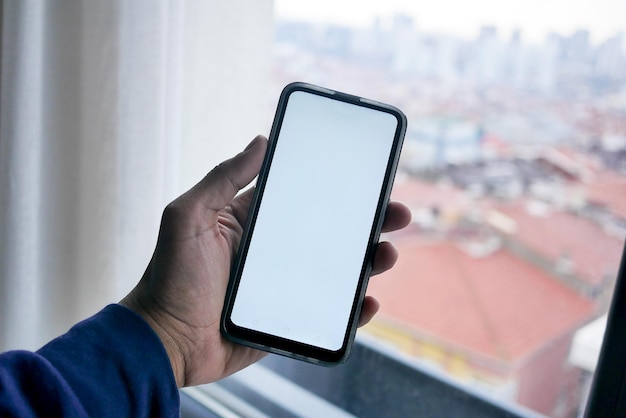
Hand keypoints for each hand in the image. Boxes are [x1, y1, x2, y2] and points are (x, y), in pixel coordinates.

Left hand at [121, 135, 411, 386]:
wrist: (163, 341)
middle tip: (396, 214)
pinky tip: (367, 302)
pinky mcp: (288, 321)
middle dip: (367, 222)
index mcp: (255, 222)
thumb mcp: (189, 216)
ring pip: (338, 271)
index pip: (305, 199)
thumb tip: (261, 140)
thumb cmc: (169, 276)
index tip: (367, 178)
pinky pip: (329, 314)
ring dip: (369, 262)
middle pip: (331, 233)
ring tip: (387, 254)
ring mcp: (284, 287)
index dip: (338, 189)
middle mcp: (274, 251)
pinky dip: (353, 310)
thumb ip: (222, 179)